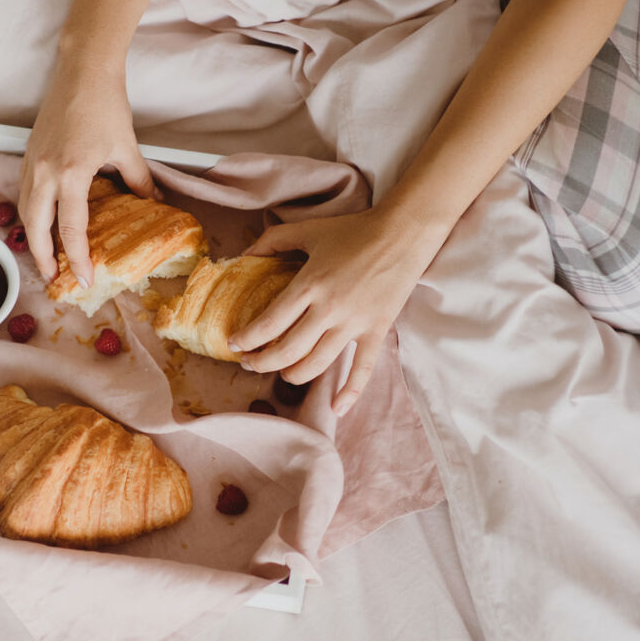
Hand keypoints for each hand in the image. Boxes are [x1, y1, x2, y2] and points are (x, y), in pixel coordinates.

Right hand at [19, 58, 156, 284]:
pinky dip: (30, 214)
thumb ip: (139, 181)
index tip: (84, 280)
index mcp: (71, 174)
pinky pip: (23, 193)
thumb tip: (154, 204)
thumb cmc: (106, 105)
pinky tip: (41, 223)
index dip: (77, 259)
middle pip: (35, 228)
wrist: (82, 71)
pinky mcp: (28, 154)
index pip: (71, 229)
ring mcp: (31, 163)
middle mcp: (44, 172)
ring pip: (24, 211)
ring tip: (46, 257)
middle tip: (55, 279)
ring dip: (32, 237)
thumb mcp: (127, 148)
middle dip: (42, 258)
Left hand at [227, 208, 443, 414]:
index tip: (234, 344)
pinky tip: (336, 410)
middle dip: (262, 362)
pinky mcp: (377, 331)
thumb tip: (244, 253)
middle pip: (288, 350)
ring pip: (317, 364)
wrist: (404, 233)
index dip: (247, 339)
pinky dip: (350, 393)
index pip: (270, 322)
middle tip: (250, 362)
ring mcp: (354, 323)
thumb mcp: (309, 229)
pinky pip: (363, 369)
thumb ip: (273, 240)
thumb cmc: (354, 230)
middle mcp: (329, 308)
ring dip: (292, 375)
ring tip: (281, 373)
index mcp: (309, 284)